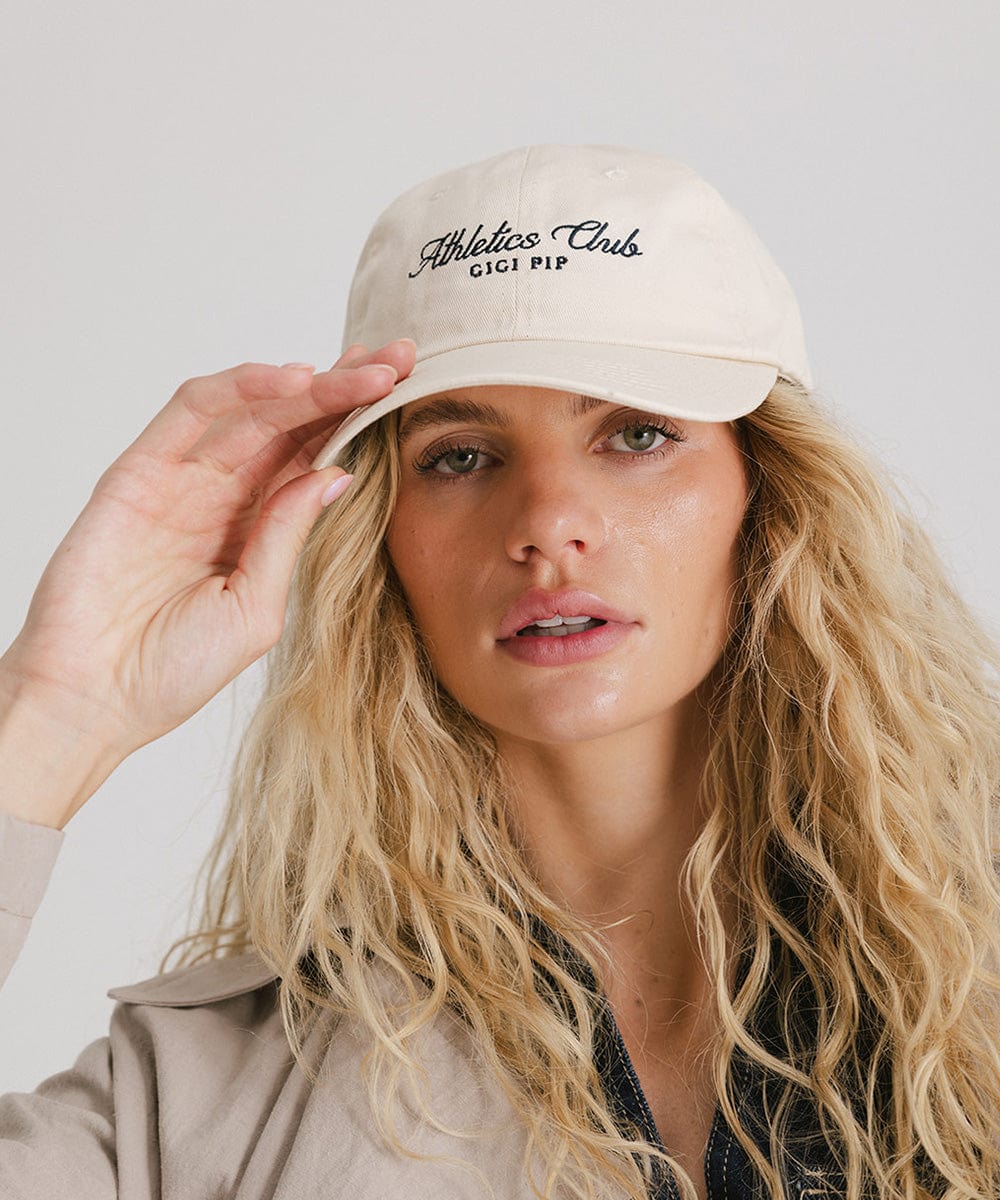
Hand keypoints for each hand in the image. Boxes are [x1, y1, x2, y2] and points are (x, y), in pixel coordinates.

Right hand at [0, 339, 415, 770]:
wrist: (96, 697)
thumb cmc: (174, 668)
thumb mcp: (257, 607)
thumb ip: (289, 536)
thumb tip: (338, 473)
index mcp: (258, 527)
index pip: (316, 457)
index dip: (360, 422)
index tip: (412, 393)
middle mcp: (224, 494)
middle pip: (293, 422)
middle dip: (347, 388)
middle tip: (402, 361)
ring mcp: (183, 478)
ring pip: (252, 407)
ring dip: (308, 383)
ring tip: (363, 371)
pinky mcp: (140, 470)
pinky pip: (193, 411)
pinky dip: (241, 387)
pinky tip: (292, 380)